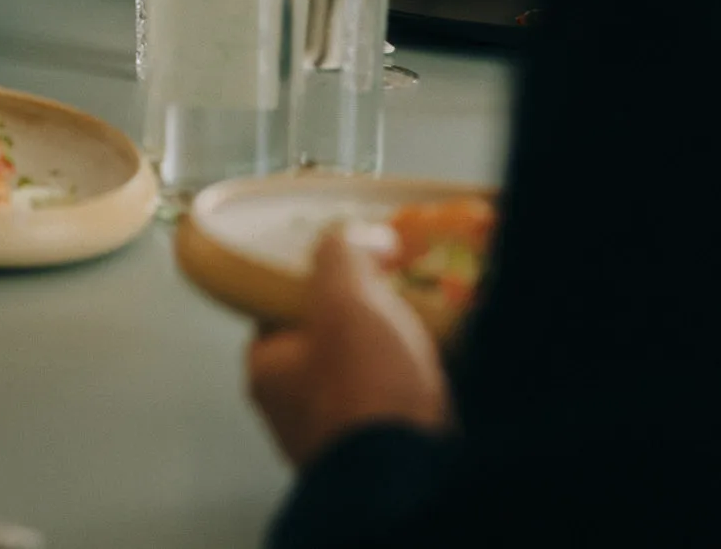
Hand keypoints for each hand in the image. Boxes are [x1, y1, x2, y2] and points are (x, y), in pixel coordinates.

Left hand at [245, 230, 451, 468]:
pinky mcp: (387, 461)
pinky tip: (453, 373)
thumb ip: (342, 254)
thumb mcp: (345, 297)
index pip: (281, 308)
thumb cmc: (365, 389)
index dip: (319, 281)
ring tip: (438, 332)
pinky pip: (404, 409)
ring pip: (373, 377)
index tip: (359, 265)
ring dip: (405, 355)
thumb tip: (360, 237)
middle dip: (371, 319)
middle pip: (332, 343)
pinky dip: (428, 389)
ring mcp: (339, 440)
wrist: (414, 484)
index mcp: (267, 371)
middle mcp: (294, 411)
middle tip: (407, 297)